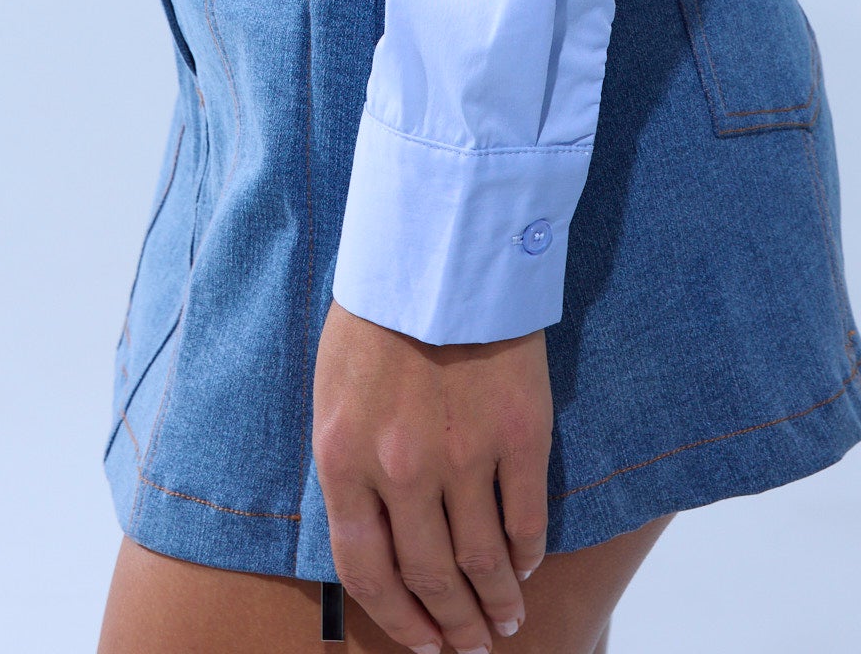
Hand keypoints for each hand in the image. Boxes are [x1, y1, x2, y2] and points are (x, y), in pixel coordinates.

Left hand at [312, 298, 551, 651]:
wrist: (437, 246)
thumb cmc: (378, 315)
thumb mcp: (333, 392)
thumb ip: (349, 466)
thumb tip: (372, 538)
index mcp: (345, 457)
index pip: (366, 570)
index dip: (398, 619)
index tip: (422, 644)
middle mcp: (401, 468)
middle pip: (429, 575)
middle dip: (452, 623)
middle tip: (472, 646)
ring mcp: (464, 454)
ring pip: (482, 558)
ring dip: (495, 601)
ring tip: (505, 622)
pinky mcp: (519, 433)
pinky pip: (525, 518)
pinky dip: (526, 553)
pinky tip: (525, 566)